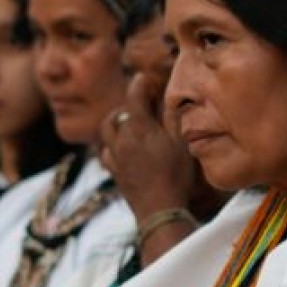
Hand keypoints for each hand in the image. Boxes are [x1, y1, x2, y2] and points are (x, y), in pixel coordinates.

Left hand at [100, 77, 198, 220]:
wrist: (158, 209)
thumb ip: (172, 117)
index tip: (146, 77)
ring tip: (128, 121)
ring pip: (107, 130)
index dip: (141, 82)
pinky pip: (106, 151)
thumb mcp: (181, 143)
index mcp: (139, 126)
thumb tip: (170, 96)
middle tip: (143, 102)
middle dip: (129, 103)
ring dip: (116, 121)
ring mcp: (116, 155)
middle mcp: (122, 137)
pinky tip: (121, 147)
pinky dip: (112, 144)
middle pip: (119, 112)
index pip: (135, 94)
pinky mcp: (115, 171)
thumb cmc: (174, 175)